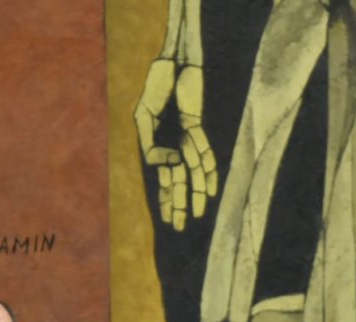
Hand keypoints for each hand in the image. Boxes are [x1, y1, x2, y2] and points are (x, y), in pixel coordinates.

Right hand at [135, 59, 217, 230]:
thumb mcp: (143, 117)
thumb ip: (151, 144)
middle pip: (179, 181)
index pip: (163, 180)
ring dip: (195, 192)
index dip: (166, 200)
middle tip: (181, 227)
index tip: (168, 221)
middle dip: (180, 204)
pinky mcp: (196, 125)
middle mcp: (174, 145)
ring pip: (193, 171)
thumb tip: (167, 166)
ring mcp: (186, 137)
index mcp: (158, 147)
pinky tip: (212, 187)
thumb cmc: (156, 86)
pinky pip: (202, 150)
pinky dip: (207, 168)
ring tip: (198, 212)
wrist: (172, 61)